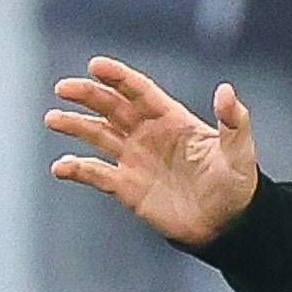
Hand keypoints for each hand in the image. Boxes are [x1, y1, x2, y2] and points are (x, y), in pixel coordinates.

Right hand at [46, 57, 260, 247]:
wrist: (227, 226)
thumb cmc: (237, 185)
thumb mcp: (239, 151)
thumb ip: (233, 121)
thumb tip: (226, 90)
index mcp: (171, 118)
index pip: (139, 91)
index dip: (118, 77)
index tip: (95, 65)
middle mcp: (148, 134)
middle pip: (112, 107)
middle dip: (88, 96)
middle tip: (63, 88)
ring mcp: (135, 159)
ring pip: (98, 135)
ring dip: (75, 126)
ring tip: (52, 119)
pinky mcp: (127, 187)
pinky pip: (96, 174)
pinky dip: (77, 169)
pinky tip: (60, 167)